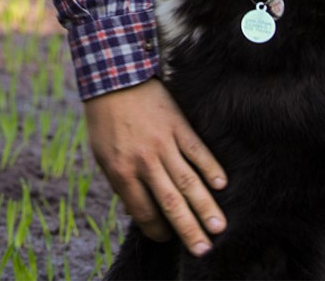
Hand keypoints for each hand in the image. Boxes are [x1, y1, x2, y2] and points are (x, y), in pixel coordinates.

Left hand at [83, 78, 226, 255]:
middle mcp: (144, 161)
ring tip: (220, 227)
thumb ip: (121, 181)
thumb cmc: (105, 119)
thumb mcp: (102, 154)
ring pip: (188, 181)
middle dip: (188, 230)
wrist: (114, 76)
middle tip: (204, 250)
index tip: (167, 238)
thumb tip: (139, 210)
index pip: (144, 212)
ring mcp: (163, 143)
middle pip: (170, 203)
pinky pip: (197, 151)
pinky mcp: (178, 125)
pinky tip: (222, 184)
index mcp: (121, 171)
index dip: (157, 230)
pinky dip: (210, 168)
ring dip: (205, 206)